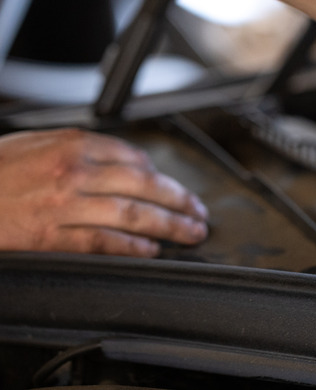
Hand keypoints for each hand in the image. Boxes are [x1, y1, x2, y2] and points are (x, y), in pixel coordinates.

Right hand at [0, 129, 208, 256]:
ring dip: (170, 225)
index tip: (176, 188)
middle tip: (199, 213)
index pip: (134, 158)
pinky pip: (104, 242)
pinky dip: (134, 247)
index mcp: (71, 144)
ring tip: (190, 232)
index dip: (162, 176)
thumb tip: (123, 163)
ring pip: (133, 214)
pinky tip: (152, 250)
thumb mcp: (36, 144)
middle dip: (180, 201)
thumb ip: (79, 150)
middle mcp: (73, 171)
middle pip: (144, 186)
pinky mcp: (50, 236)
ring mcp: (63, 205)